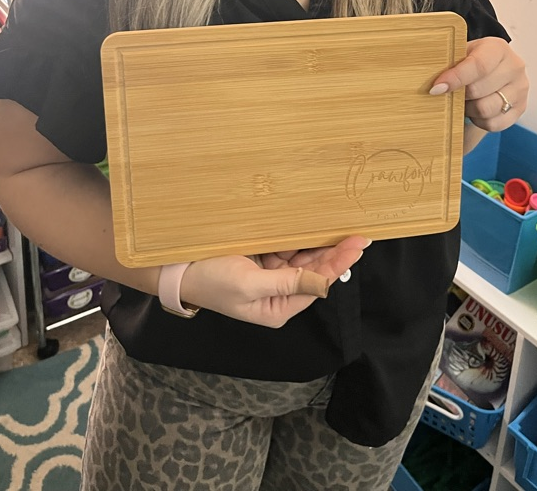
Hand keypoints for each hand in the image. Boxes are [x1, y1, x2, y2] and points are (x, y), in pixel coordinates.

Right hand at [180, 235, 370, 328]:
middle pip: (313, 271)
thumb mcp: (250, 285)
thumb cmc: (211, 281)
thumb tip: (324, 282)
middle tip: (358, 235)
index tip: (356, 246)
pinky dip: (299, 236)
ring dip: (319, 244)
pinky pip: (286, 246)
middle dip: (334, 253)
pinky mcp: (260, 258)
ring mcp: (269, 274)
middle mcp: (277, 294)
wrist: (178, 268)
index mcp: (277, 309)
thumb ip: (289, 283)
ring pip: (302, 257)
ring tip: (341, 228)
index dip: (338, 264)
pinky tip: (313, 225)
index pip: (316, 284)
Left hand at [430, 36, 528, 131]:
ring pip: (485, 109)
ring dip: (468, 109)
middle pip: (478, 90)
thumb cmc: (473, 60)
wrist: (493, 66)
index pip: (478, 66)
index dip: (455, 78)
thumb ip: (449, 64)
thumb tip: (434, 85)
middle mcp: (514, 67)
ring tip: (463, 100)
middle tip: (450, 92)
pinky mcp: (520, 109)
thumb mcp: (461, 52)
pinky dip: (479, 121)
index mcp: (498, 48)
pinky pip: (493, 124)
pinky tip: (475, 109)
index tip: (436, 88)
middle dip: (459, 94)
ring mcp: (520, 89)